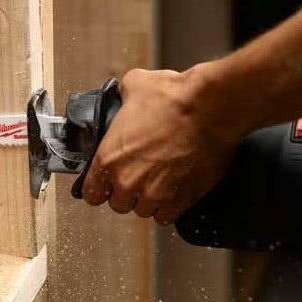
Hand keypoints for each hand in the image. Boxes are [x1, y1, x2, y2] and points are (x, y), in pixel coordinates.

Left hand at [82, 67, 240, 223]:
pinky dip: (168, 206)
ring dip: (147, 200)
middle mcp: (128, 181)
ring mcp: (156, 193)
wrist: (210, 108)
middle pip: (118, 204)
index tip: (105, 184)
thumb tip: (125, 96)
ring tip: (157, 181)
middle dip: (125, 192)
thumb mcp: (134, 86)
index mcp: (108, 158)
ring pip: (143, 211)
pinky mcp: (182, 199)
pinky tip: (172, 190)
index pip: (91, 193)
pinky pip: (167, 216)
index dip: (98, 188)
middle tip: (137, 176)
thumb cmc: (173, 98)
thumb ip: (121, 97)